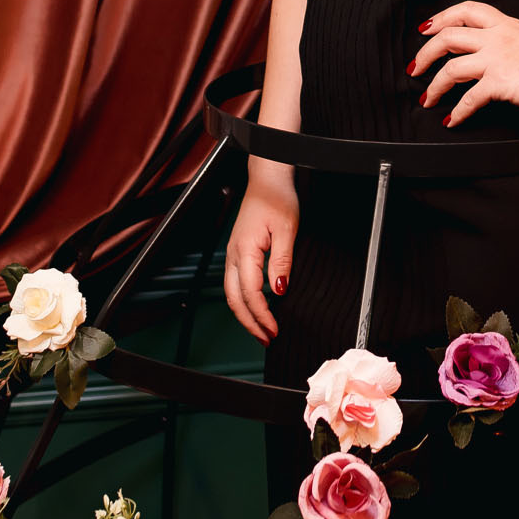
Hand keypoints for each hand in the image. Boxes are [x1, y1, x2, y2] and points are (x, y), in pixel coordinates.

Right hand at [225, 161, 298, 343]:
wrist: (267, 180)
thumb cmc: (276, 198)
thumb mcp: (287, 230)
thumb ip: (282, 262)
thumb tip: (279, 289)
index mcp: (245, 250)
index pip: (251, 293)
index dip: (262, 315)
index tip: (274, 329)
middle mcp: (234, 254)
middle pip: (235, 299)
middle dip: (250, 323)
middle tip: (267, 338)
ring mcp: (233, 253)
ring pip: (232, 293)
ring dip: (245, 314)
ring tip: (261, 330)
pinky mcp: (238, 252)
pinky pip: (235, 283)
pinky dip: (244, 300)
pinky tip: (255, 307)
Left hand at [410, 1, 518, 126]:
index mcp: (508, 24)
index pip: (466, 11)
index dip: (441, 17)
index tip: (426, 28)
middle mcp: (498, 38)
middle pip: (447, 37)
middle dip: (425, 53)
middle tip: (415, 68)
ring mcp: (497, 60)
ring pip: (451, 68)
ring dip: (434, 86)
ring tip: (427, 99)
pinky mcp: (501, 83)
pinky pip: (469, 99)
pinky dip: (457, 112)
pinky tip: (452, 121)